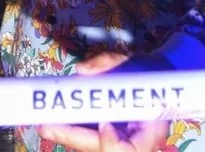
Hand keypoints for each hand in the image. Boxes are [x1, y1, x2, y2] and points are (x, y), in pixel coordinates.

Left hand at [38, 52, 170, 151]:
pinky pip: (89, 137)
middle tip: (47, 126)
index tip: (103, 123)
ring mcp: (121, 140)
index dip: (113, 142)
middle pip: (104, 150)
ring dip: (68, 137)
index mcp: (150, 129)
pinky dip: (71, 130)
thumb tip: (81, 71)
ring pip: (92, 146)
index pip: (131, 149)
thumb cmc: (150, 71)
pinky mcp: (109, 134)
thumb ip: (109, 63)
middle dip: (74, 139)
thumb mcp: (134, 61)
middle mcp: (134, 141)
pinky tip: (52, 120)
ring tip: (45, 124)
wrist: (160, 76)